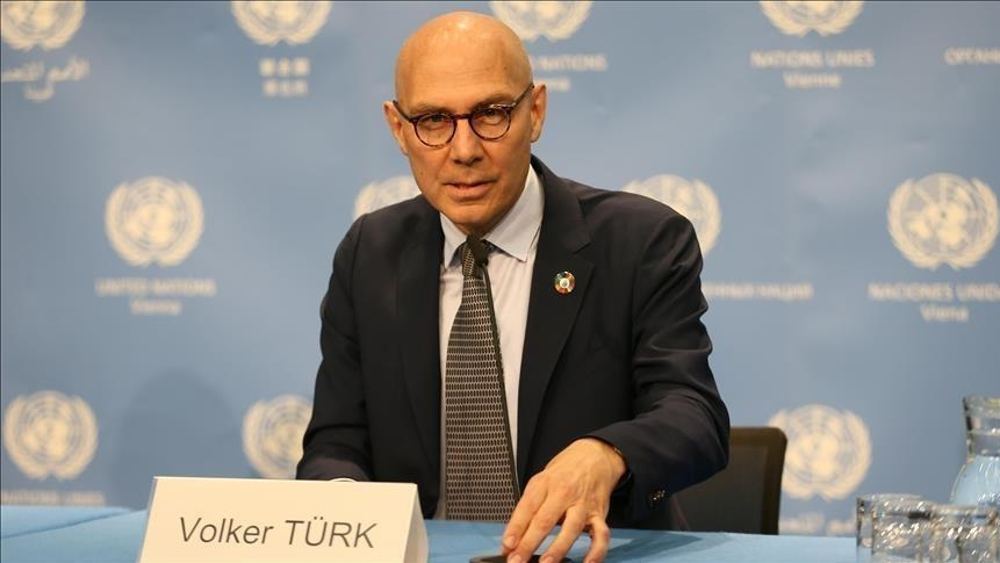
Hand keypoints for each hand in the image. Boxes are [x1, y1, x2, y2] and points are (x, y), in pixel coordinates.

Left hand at [500, 438, 625, 562]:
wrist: (595, 456)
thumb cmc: (564, 472)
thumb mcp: (541, 481)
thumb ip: (527, 509)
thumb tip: (511, 539)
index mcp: (545, 483)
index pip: (527, 507)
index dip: (516, 527)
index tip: (507, 545)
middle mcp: (564, 493)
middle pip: (545, 520)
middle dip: (529, 543)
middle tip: (517, 561)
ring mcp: (583, 504)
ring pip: (571, 528)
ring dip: (557, 549)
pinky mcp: (600, 514)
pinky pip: (601, 535)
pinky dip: (596, 552)